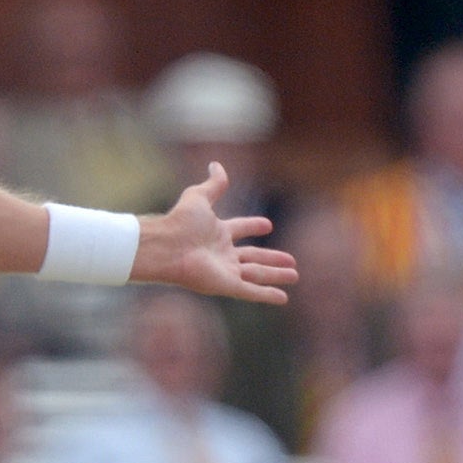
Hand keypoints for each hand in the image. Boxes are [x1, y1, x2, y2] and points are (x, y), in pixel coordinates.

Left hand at [134, 164, 298, 305]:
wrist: (168, 246)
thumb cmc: (180, 222)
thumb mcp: (199, 197)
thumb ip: (213, 184)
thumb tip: (216, 164)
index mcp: (216, 233)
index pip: (239, 229)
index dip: (253, 226)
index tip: (267, 225)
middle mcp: (222, 254)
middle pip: (253, 257)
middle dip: (272, 259)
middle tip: (291, 261)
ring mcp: (225, 271)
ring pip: (257, 274)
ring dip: (275, 275)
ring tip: (295, 276)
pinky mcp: (226, 285)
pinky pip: (251, 292)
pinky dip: (267, 295)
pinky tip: (283, 298)